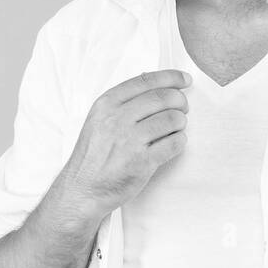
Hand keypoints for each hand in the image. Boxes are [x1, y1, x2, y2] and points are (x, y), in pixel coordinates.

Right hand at [59, 69, 190, 218]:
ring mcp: (130, 141)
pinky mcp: (142, 162)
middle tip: (182, 108)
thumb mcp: (98, 120)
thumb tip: (152, 81)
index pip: (146, 81)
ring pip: (173, 119)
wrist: (82, 190)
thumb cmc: (93, 156)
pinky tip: (173, 144)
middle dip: (180, 101)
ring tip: (175, 129)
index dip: (171, 77)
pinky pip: (175, 143)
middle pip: (163, 97)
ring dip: (180, 123)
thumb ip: (122, 102)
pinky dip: (180, 142)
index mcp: (106, 104)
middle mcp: (117, 119)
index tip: (185, 79)